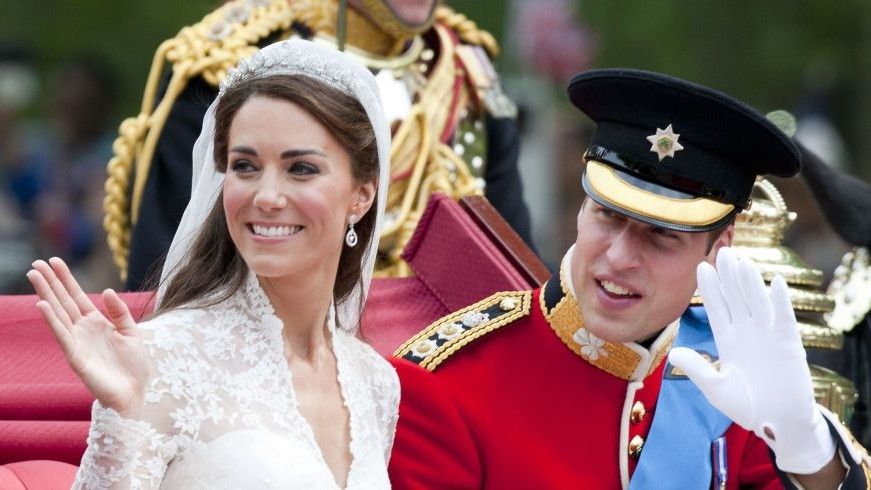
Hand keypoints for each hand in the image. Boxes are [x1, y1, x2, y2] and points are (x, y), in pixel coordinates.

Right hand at [27, 258, 151, 418]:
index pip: (77, 296)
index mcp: (97, 323)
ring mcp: (77, 342)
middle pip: (63, 301)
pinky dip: (51, 320)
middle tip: (36, 263)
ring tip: (33, 276)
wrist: (135, 393)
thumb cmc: (134, 367)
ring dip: (45, 295)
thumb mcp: (132, 332)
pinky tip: (41, 305)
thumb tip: (105, 291)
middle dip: (50, 282)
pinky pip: (61, 335)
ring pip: (58, 313)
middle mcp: (83, 330)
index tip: (54, 261)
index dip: (66, 279)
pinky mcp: (74, 356)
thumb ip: (120, 312)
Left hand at [668, 248, 834, 473]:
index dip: (710, 288)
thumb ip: (698, 369)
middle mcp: (747, 332)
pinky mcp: (789, 344)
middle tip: (722, 251)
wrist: (778, 424)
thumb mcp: (717, 389)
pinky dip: (780, 301)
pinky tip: (775, 282)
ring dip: (750, 282)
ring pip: (757, 302)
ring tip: (742, 260)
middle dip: (729, 276)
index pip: (717, 308)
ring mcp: (768, 336)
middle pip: (736, 298)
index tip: (701, 267)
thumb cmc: (747, 407)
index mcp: (728, 340)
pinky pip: (784, 318)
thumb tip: (673, 352)